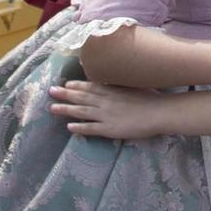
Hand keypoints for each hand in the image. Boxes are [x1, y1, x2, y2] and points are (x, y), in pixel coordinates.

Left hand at [50, 80, 169, 141]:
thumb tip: (113, 81)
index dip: (77, 85)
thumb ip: (121, 85)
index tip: (66, 83)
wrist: (159, 112)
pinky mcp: (110, 129)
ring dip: (66, 109)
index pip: (91, 86)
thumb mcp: (135, 85)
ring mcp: (106, 115)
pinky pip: (91, 128)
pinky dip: (80, 127)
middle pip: (82, 97)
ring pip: (82, 111)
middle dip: (65, 94)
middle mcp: (106, 101)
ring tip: (52, 108)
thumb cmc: (152, 97)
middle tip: (51, 91)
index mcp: (113, 90)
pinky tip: (69, 127)